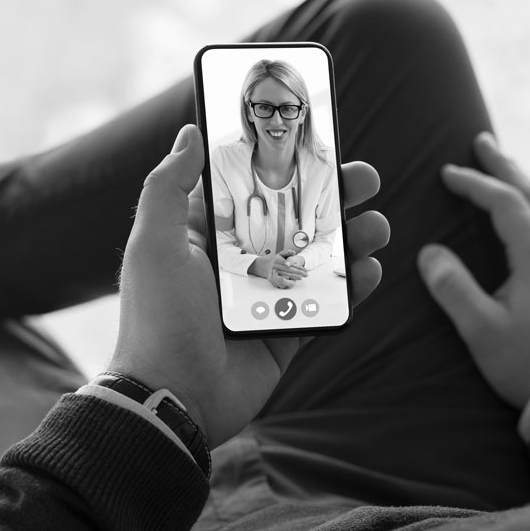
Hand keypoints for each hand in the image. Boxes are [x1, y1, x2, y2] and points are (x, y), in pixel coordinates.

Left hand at [110, 124, 389, 448]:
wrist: (172, 398)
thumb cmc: (157, 318)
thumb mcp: (153, 243)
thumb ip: (168, 186)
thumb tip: (190, 132)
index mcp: (206, 234)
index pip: (251, 187)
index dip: (284, 163)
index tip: (316, 140)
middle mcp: (239, 260)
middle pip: (296, 216)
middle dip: (334, 195)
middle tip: (365, 179)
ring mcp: (267, 296)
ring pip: (320, 256)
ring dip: (353, 237)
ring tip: (376, 226)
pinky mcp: (288, 332)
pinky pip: (328, 303)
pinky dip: (354, 285)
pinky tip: (370, 269)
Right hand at [417, 133, 529, 408]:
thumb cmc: (523, 363)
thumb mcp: (481, 329)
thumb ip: (453, 289)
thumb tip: (430, 252)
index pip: (505, 204)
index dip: (475, 184)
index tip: (446, 173)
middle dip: (503, 167)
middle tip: (480, 142)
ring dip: (519, 181)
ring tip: (500, 165)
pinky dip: (529, 204)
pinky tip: (521, 211)